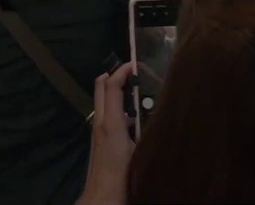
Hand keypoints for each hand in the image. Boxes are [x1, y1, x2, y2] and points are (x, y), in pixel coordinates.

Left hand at [78, 65, 134, 204]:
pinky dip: (118, 109)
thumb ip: (145, 130)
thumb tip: (157, 114)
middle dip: (114, 76)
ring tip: (140, 93)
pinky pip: (107, 116)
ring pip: (103, 102)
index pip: (110, 86)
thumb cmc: (122, 176)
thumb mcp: (139, 151)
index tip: (135, 63)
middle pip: (101, 88)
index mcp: (110, 122)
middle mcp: (100, 122)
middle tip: (133, 71)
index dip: (121, 71)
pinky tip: (135, 120)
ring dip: (116, 93)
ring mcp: (97, 132)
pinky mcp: (99, 141)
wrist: (102, 198)